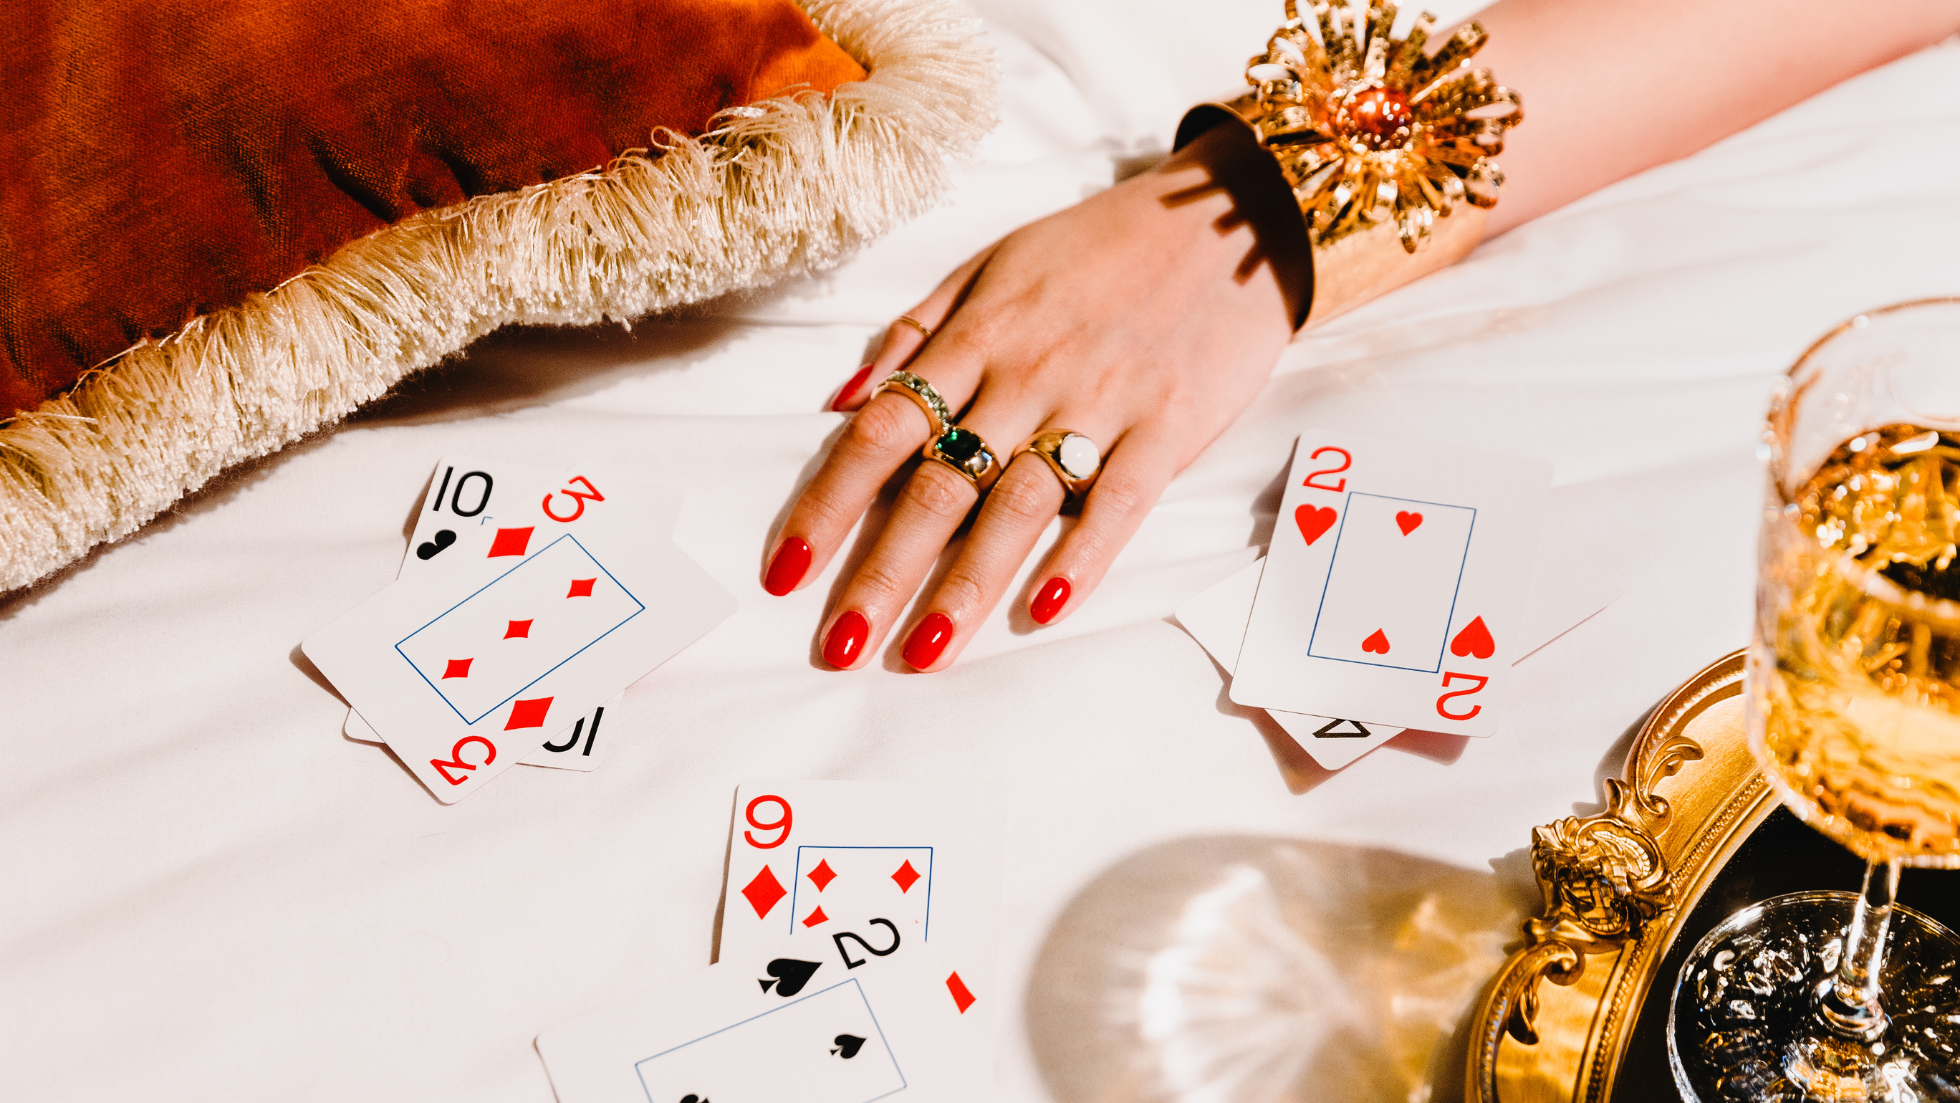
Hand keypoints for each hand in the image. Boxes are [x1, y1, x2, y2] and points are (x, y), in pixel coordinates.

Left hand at [762, 124, 1296, 670]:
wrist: (1226, 219)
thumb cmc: (1097, 249)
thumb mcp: (992, 265)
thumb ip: (916, 332)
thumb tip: (839, 399)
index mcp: (977, 337)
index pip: (882, 431)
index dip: (828, 504)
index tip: (784, 572)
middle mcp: (1028, 375)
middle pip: (939, 484)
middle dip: (882, 571)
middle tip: (840, 646)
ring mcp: (1101, 403)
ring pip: (1018, 505)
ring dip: (968, 584)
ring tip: (924, 652)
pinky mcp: (1169, 427)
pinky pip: (1120, 502)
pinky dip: (1083, 557)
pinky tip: (1046, 610)